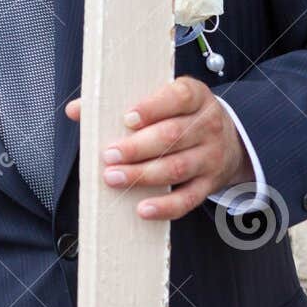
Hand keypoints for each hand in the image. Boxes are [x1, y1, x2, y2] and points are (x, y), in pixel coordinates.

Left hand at [65, 76, 252, 221]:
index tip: (127, 119)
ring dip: (142, 175)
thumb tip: (75, 110)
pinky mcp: (209, 183)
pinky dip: (165, 206)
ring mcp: (211, 156)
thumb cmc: (182, 117)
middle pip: (172, 136)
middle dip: (137, 148)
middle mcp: (207, 125)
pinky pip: (188, 198)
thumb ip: (120, 102)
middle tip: (108, 155)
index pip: (178, 97)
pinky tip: (143, 209)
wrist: (230, 141)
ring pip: (177, 168)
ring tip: (113, 178)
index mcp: (195, 96)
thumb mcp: (163, 100)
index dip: (153, 108)